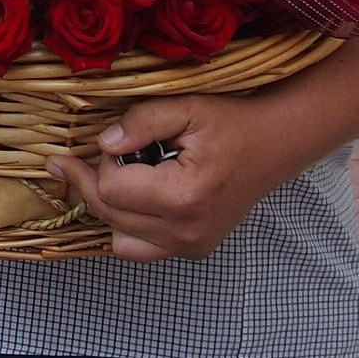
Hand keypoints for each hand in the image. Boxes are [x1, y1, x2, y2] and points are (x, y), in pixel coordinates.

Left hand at [54, 93, 282, 262]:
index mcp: (184, 196)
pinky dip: (127, 227)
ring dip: (108, 208)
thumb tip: (104, 143)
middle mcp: (186, 231)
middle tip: (85, 158)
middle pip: (110, 216)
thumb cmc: (233, 123)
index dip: (103, 162)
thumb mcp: (187, 107)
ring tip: (115, 178)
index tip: (115, 142)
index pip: (111, 190)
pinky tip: (132, 199)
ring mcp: (190, 246)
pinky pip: (140, 249)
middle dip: (95, 182)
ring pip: (118, 238)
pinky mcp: (193, 250)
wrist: (273, 145)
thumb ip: (142, 121)